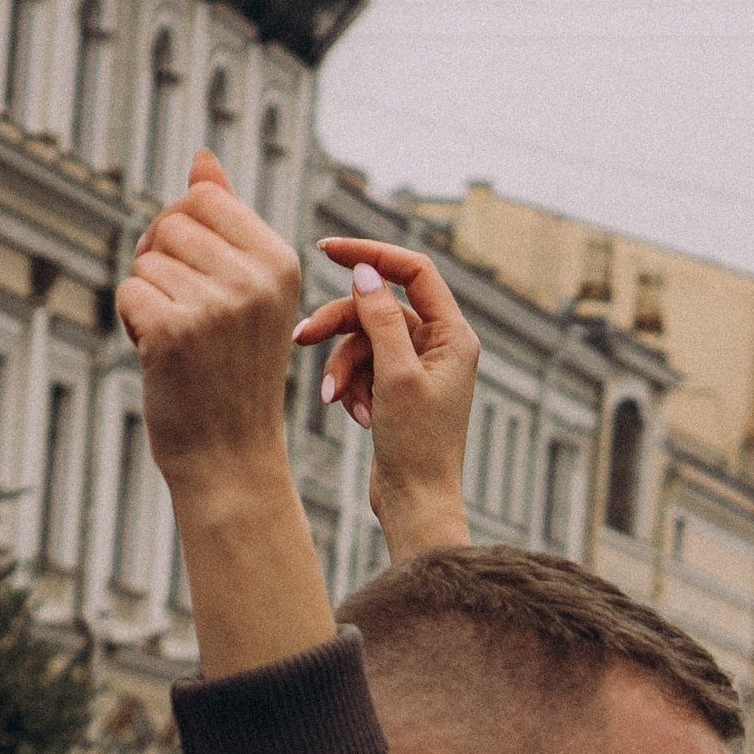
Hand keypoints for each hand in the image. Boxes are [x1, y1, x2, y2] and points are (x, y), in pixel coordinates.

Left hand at [116, 150, 332, 676]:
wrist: (231, 457)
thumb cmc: (234, 372)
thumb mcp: (248, 291)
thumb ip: (227, 219)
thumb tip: (203, 157)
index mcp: (280, 262)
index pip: (204, 198)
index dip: (183, 230)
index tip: (200, 276)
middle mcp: (253, 279)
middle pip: (169, 223)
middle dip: (161, 262)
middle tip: (187, 315)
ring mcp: (213, 305)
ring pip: (145, 260)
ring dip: (147, 297)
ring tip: (180, 342)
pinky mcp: (172, 331)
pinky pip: (128, 292)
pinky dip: (133, 324)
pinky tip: (161, 356)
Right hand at [297, 237, 476, 563]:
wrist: (416, 504)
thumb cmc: (417, 446)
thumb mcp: (395, 375)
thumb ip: (381, 319)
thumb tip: (367, 272)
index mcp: (454, 335)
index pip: (413, 271)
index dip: (371, 254)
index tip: (327, 249)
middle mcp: (440, 345)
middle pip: (377, 308)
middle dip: (339, 326)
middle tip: (300, 337)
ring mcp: (418, 367)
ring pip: (363, 342)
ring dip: (342, 368)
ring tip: (334, 401)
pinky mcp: (397, 390)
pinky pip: (362, 369)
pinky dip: (351, 388)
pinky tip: (356, 417)